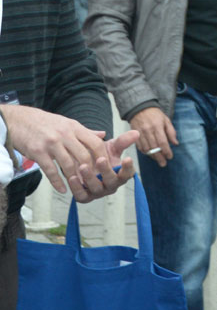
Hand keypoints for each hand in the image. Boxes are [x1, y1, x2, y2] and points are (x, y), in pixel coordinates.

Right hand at [4, 106, 136, 201]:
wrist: (18, 120)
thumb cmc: (45, 123)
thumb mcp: (67, 123)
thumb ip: (85, 132)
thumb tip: (103, 135)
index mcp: (74, 127)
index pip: (95, 143)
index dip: (102, 157)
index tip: (105, 168)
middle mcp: (64, 134)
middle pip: (83, 156)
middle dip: (90, 171)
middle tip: (93, 182)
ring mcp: (51, 143)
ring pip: (68, 165)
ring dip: (74, 178)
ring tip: (79, 187)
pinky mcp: (37, 152)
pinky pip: (50, 170)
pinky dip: (57, 182)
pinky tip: (62, 190)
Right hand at [129, 106, 177, 166]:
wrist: (140, 108)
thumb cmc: (155, 115)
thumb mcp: (166, 120)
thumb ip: (171, 132)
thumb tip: (175, 143)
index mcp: (157, 126)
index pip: (162, 142)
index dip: (166, 151)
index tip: (170, 157)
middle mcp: (148, 131)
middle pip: (154, 147)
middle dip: (159, 157)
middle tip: (163, 163)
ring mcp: (140, 134)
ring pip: (146, 148)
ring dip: (152, 156)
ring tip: (158, 160)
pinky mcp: (135, 136)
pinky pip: (139, 147)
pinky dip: (145, 152)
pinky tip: (150, 155)